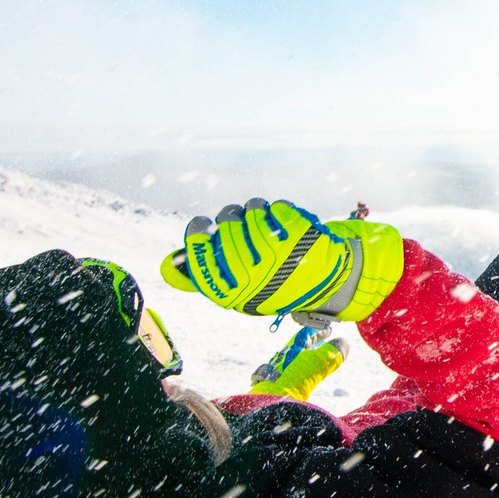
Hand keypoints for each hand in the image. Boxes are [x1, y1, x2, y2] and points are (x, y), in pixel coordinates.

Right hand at [161, 198, 403, 320]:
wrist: (331, 284)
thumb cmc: (278, 287)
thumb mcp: (241, 291)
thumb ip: (205, 277)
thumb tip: (167, 267)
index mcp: (234, 290)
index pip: (199, 252)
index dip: (198, 233)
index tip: (203, 226)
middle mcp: (253, 272)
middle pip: (225, 225)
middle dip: (231, 219)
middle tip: (241, 223)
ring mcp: (279, 250)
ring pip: (250, 209)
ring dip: (255, 211)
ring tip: (265, 222)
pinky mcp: (301, 233)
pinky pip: (276, 207)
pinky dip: (279, 210)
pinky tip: (285, 222)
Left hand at [248, 326, 346, 400]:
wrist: (271, 401)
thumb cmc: (294, 379)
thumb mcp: (318, 364)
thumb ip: (333, 354)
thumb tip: (344, 343)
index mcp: (291, 348)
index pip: (306, 334)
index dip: (319, 332)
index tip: (329, 330)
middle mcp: (283, 357)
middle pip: (300, 347)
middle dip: (314, 345)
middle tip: (325, 345)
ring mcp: (278, 371)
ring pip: (294, 360)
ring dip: (307, 359)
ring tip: (318, 363)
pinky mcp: (276, 385)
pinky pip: (290, 374)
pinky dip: (301, 372)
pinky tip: (306, 380)